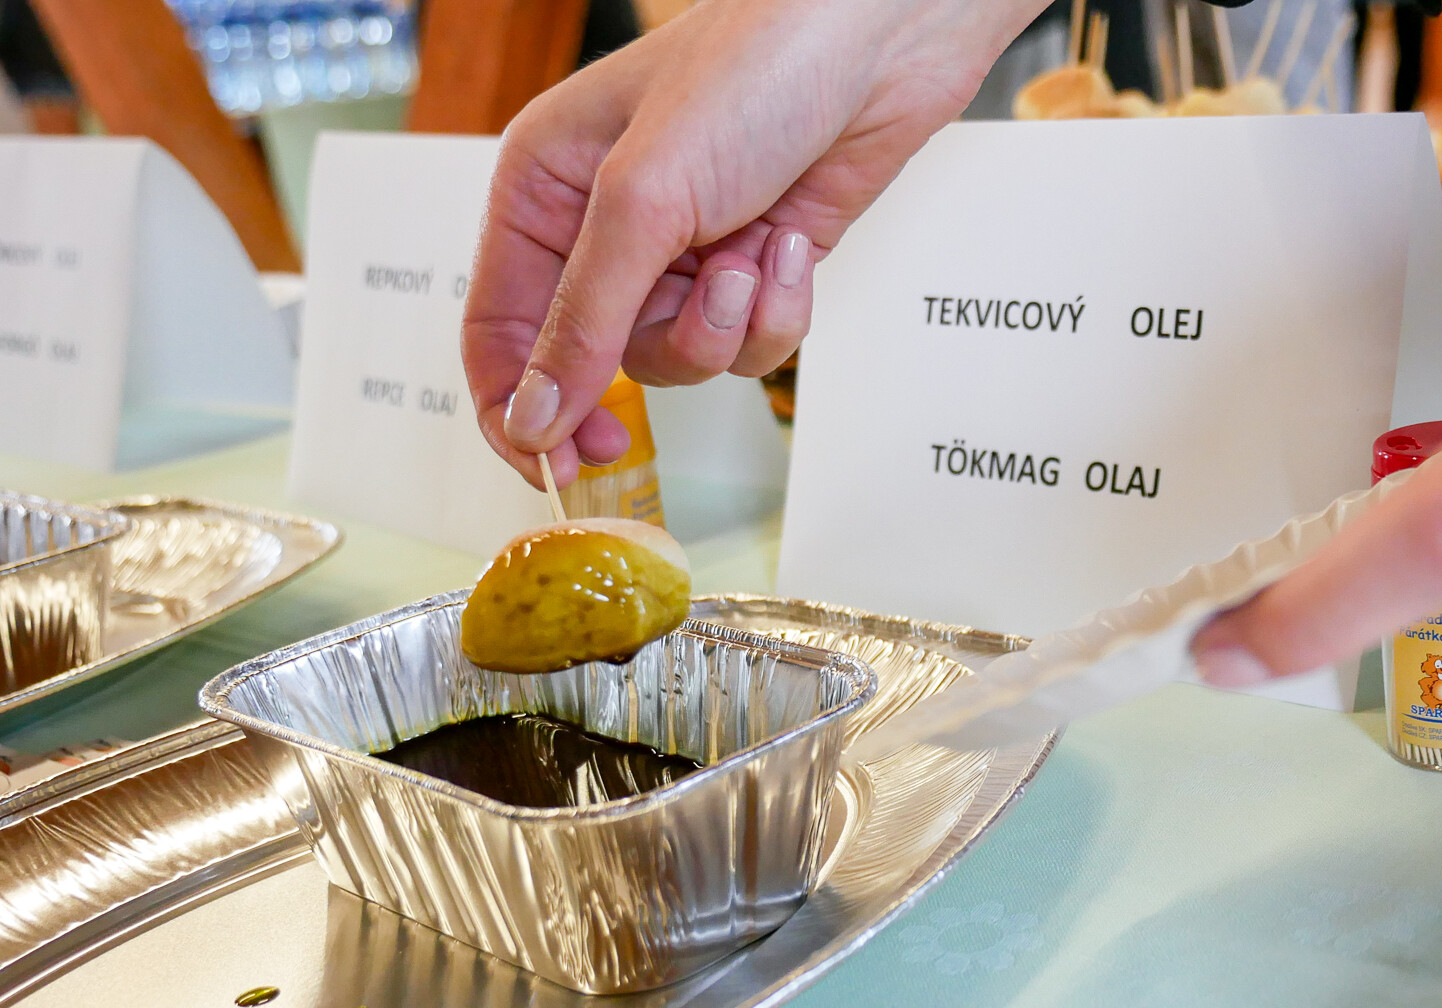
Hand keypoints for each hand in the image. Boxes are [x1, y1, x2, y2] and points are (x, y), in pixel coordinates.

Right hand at [464, 0, 1042, 489]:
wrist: (879, 37)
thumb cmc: (751, 71)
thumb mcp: (643, 199)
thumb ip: (584, 318)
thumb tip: (532, 417)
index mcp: (542, 192)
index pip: (498, 329)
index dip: (516, 408)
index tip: (550, 467)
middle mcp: (606, 227)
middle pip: (597, 358)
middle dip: (648, 360)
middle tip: (644, 411)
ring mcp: (686, 250)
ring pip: (680, 356)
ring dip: (724, 325)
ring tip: (751, 257)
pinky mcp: (755, 265)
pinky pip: (750, 340)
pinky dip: (776, 309)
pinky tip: (791, 244)